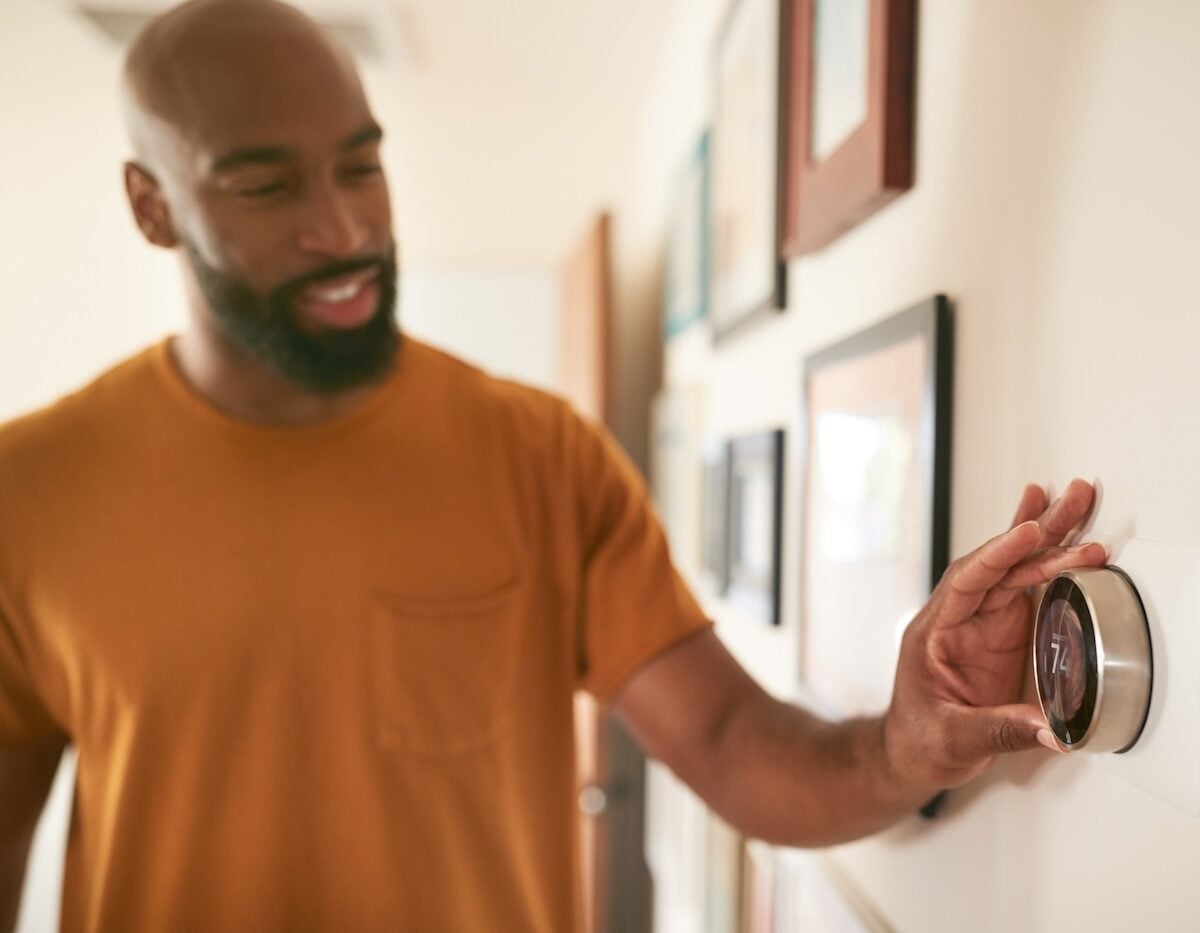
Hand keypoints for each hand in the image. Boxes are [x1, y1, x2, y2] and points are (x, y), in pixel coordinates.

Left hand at [884, 479, 1106, 789]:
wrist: (912, 754)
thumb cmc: (919, 741)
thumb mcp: (954, 739)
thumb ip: (1000, 730)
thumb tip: (1051, 728)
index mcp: (934, 631)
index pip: (967, 581)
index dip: (998, 555)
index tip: (1027, 532)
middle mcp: (958, 618)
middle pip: (999, 563)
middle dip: (1036, 529)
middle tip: (1072, 498)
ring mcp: (981, 623)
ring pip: (1016, 570)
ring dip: (1049, 538)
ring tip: (1078, 501)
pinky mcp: (1001, 634)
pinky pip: (1027, 588)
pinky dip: (1047, 561)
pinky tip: (1061, 535)